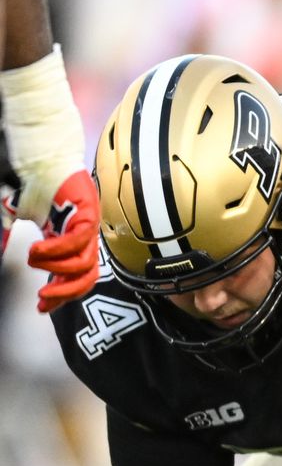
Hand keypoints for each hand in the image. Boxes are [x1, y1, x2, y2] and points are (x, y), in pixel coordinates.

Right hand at [21, 170, 102, 310]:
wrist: (39, 158)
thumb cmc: (29, 185)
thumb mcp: (14, 217)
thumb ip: (9, 237)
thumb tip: (0, 253)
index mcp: (69, 241)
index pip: (74, 277)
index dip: (60, 296)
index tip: (42, 307)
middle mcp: (82, 237)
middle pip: (86, 277)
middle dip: (64, 292)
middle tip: (43, 298)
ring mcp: (88, 226)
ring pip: (83, 264)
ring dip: (55, 269)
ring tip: (33, 260)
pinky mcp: (88, 214)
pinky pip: (77, 242)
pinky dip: (56, 251)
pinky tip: (36, 250)